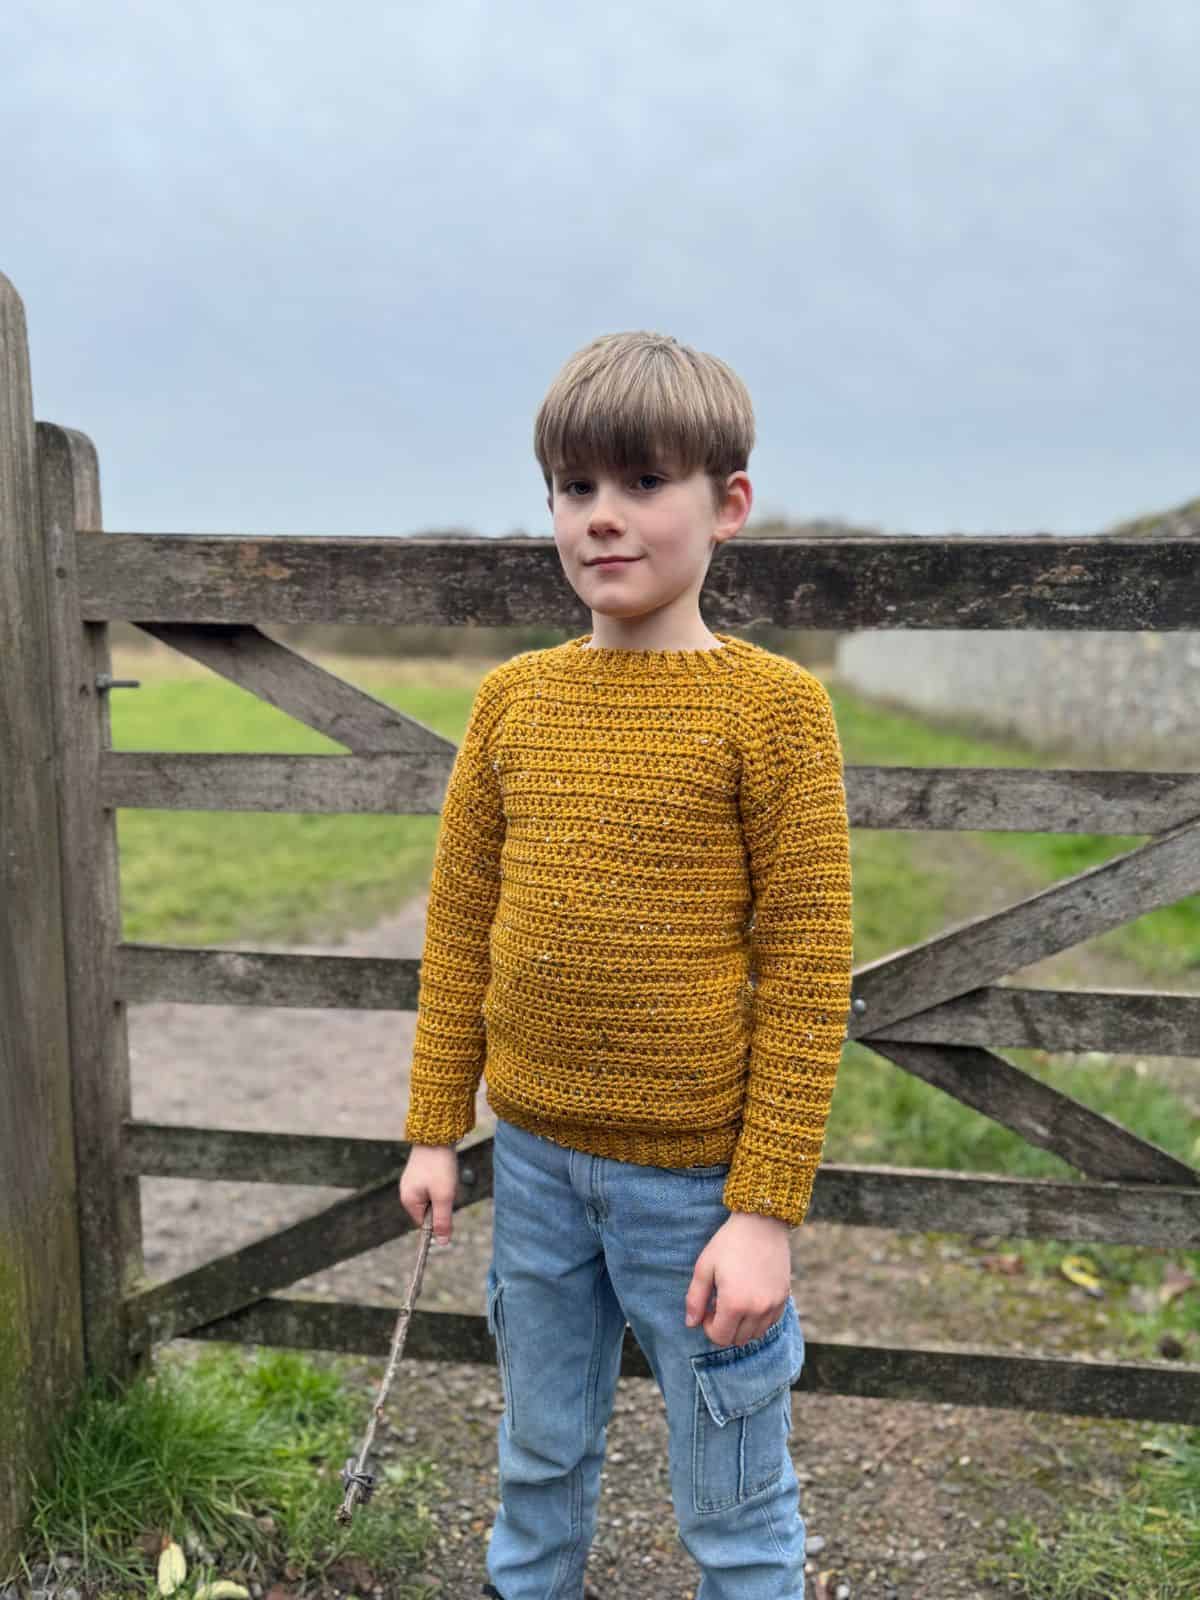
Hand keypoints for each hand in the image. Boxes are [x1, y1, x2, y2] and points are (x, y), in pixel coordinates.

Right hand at [399, 1143, 458, 1242]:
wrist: (436, 1135)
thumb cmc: (439, 1167)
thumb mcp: (444, 1197)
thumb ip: (442, 1221)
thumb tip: (442, 1244)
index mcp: (408, 1201)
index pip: (425, 1223)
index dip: (439, 1217)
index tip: (447, 1201)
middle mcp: (406, 1192)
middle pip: (429, 1210)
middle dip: (442, 1202)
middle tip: (448, 1186)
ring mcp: (412, 1181)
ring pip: (433, 1197)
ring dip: (444, 1191)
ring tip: (446, 1175)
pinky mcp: (419, 1172)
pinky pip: (433, 1185)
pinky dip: (442, 1181)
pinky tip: (444, 1170)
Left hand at [684, 1211, 791, 1346]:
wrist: (761, 1223)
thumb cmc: (729, 1242)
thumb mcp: (704, 1267)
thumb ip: (695, 1299)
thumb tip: (690, 1324)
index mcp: (734, 1303)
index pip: (719, 1337)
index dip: (708, 1327)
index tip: (707, 1308)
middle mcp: (757, 1309)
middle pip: (737, 1339)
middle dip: (724, 1327)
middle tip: (719, 1304)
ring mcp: (773, 1305)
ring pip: (755, 1334)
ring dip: (741, 1326)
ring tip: (735, 1301)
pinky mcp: (784, 1298)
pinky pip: (770, 1323)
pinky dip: (758, 1320)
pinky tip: (750, 1299)